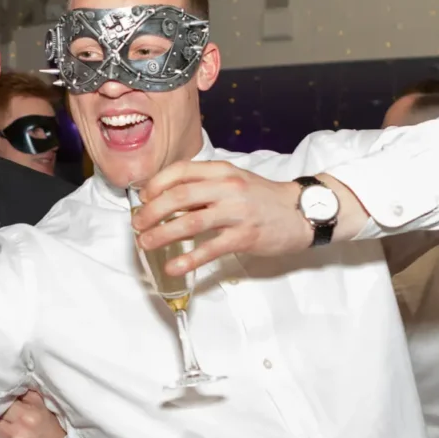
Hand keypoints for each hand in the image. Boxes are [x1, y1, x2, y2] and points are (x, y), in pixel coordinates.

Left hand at [132, 160, 315, 274]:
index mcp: (222, 171)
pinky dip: (188, 259)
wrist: (300, 211)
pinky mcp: (244, 237)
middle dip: (151, 212)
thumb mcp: (233, 180)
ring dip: (162, 234)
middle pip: (179, 196)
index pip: (180, 171)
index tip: (143, 199)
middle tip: (138, 225)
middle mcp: (227, 188)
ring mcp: (236, 213)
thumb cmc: (261, 198)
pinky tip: (173, 266)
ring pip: (190, 222)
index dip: (156, 184)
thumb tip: (166, 198)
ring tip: (146, 244)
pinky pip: (210, 249)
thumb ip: (204, 186)